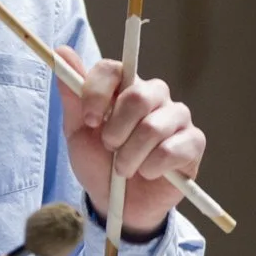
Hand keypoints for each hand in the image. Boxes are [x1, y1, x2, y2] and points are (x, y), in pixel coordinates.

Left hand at [55, 45, 205, 236]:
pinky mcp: (193, 142)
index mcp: (125, 87)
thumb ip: (73, 96)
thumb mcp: (78, 133)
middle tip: (110, 148)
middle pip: (138, 95)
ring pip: (154, 127)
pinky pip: (173, 149)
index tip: (89, 121)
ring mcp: (177, 117)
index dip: (97, 94)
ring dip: (131, 155)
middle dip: (116, 130)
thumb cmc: (99, 164)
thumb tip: (62, 51)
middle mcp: (155, 96)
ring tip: (125, 169)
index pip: (114, 70)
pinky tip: (148, 173)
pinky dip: (153, 167)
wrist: (118, 204)